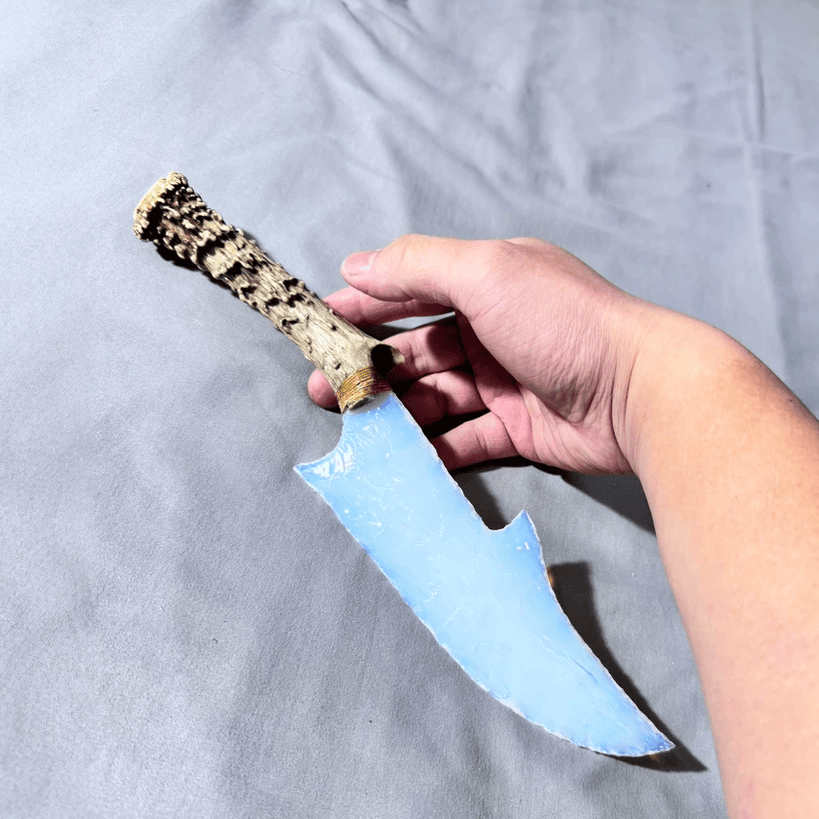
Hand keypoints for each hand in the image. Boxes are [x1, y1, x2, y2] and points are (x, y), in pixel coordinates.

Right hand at [308, 234, 663, 472]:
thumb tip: (357, 264)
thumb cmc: (561, 322)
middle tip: (325, 388)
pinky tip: (400, 456)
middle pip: (417, 350)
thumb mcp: (485, 273)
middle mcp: (493, 331)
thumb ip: (417, 267)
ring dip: (395, 409)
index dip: (364, 307)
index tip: (320, 325)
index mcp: (487, 285)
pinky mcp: (517, 429)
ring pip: (435, 396)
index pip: (412, 292)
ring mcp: (505, 383)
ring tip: (354, 425)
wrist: (638, 392)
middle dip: (371, 368)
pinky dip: (433, 446)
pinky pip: (464, 437)